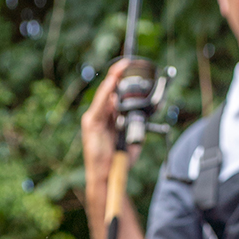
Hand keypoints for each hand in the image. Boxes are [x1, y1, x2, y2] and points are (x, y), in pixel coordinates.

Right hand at [81, 58, 129, 183]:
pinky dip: (107, 92)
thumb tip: (147, 115)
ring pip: (105, 94)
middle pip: (109, 89)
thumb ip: (137, 127)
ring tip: (122, 66)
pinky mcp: (91, 124)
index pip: (114, 93)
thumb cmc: (118, 161)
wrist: (107, 176)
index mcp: (108, 118)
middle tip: (128, 61)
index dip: (121, 79)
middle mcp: (99, 116)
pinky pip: (101, 105)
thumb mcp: (132, 140)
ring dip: (114, 78)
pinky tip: (113, 82)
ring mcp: (93, 119)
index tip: (130, 66)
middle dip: (118, 74)